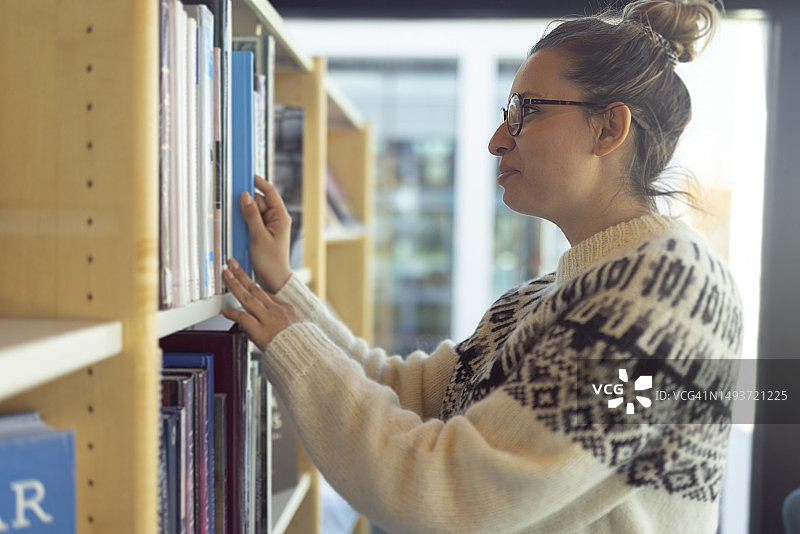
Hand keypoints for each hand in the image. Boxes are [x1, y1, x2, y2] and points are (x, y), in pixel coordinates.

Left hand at [221, 258, 302, 349]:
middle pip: (256, 289)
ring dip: (235, 285)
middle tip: (232, 265)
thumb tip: (283, 325)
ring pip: (248, 298)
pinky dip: (233, 314)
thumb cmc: (305, 346)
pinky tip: (225, 311)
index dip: (254, 286)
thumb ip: (289, 323)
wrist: (307, 355)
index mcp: (287, 309)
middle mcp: (276, 310)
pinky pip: (244, 318)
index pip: (267, 294)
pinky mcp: (261, 332)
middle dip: (242, 275)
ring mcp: (268, 320)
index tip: (245, 280)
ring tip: (226, 275)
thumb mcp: (301, 328)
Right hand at [241, 175, 292, 292]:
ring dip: (245, 215)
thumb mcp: (259, 236)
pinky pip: (251, 222)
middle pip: (259, 201)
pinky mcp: (262, 232)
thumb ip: (251, 215)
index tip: (248, 175)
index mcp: (280, 217)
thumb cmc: (271, 261)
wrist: (273, 279)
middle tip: (239, 209)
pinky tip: (242, 231)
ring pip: (253, 211)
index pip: (270, 192)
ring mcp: (268, 226)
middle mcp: (276, 219)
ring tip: (244, 228)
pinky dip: (245, 223)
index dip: (259, 182)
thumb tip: (245, 196)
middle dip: (248, 204)